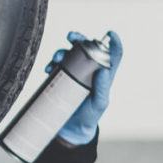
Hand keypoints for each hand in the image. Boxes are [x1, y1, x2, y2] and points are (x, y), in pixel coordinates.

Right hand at [52, 31, 123, 147]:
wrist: (72, 129)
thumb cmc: (90, 116)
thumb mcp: (99, 103)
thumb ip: (103, 88)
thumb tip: (104, 70)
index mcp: (104, 74)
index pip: (113, 54)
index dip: (114, 42)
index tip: (110, 33)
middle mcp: (89, 70)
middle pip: (86, 48)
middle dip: (79, 39)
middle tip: (72, 37)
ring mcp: (74, 73)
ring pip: (69, 55)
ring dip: (62, 51)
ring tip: (57, 58)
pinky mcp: (61, 79)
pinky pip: (56, 67)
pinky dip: (51, 64)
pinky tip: (49, 68)